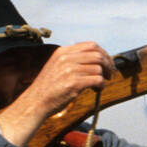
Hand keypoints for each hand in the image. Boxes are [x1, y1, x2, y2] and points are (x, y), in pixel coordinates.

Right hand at [0, 42, 114, 145]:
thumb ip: (72, 60)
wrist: (36, 101)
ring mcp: (70, 70)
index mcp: (63, 52)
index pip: (91, 45)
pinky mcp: (74, 83)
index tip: (107, 63)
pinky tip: (97, 89)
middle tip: (110, 74)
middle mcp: (66, 58)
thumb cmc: (49, 87)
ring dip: (104, 77)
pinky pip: (97, 80)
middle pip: (98, 55)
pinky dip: (101, 85)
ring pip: (98, 68)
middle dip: (108, 64)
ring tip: (100, 85)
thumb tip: (95, 60)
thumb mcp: (57, 65)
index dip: (103, 53)